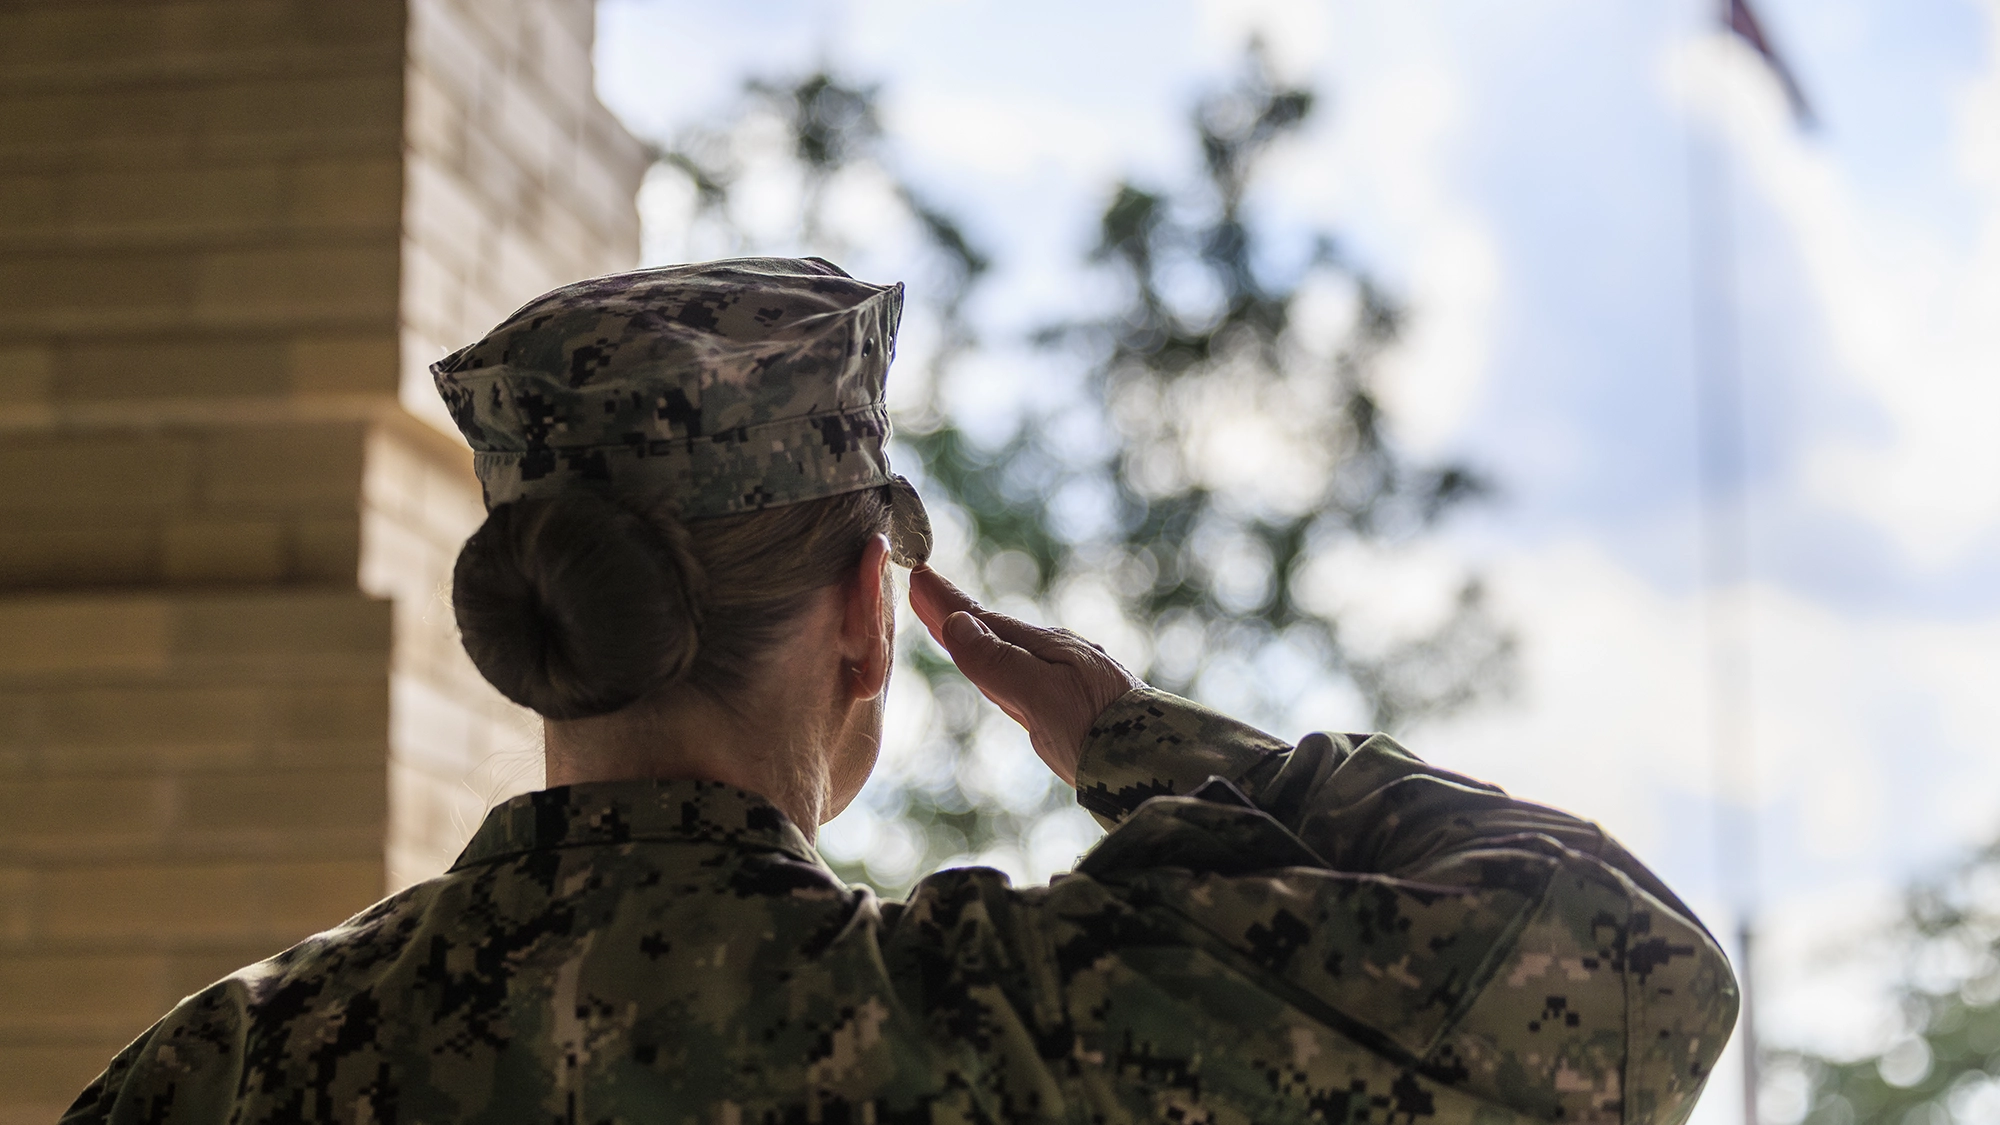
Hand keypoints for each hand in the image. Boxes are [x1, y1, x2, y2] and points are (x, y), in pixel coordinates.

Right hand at [907, 567, 1142, 785]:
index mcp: (1045, 647)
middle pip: (992, 630)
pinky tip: (993, 665)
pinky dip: (995, 661)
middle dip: (955, 612)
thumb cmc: (1097, 731)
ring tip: (946, 620)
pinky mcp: (1069, 707)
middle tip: (923, 588)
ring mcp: (1063, 680)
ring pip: (1004, 651)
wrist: (1151, 764)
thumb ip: (997, 662)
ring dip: (973, 633)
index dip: (948, 603)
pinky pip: (1018, 674)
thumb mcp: (1040, 695)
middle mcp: (1053, 657)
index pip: (983, 620)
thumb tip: (957, 624)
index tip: (920, 577)